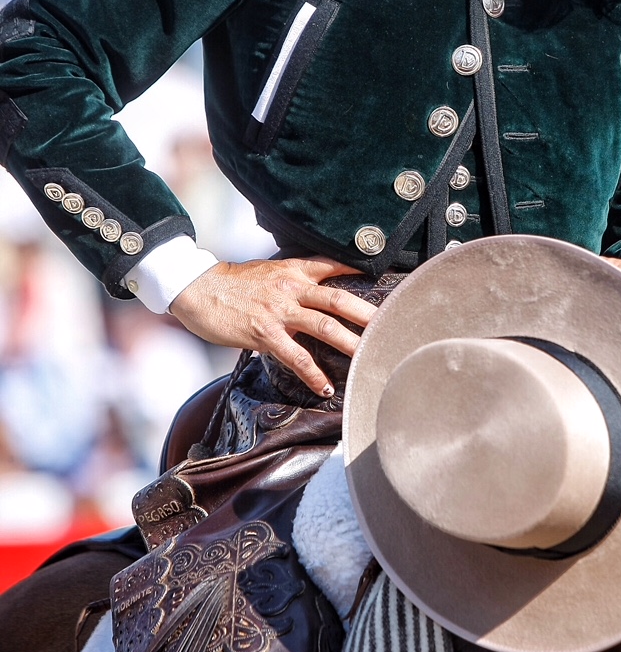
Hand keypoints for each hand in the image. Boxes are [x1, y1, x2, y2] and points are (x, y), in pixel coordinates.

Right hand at [169, 257, 376, 396]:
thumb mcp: (268, 271)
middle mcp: (292, 288)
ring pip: (325, 326)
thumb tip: (314, 292)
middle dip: (368, 314)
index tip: (383, 280)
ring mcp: (280, 311)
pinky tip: (325, 386)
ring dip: (350, 344)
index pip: (333, 266)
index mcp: (294, 270)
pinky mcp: (265, 333)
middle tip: (392, 325)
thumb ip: (293, 279)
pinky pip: (296, 356)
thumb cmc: (232, 283)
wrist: (197, 288)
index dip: (359, 272)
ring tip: (369, 358)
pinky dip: (313, 373)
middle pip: (339, 300)